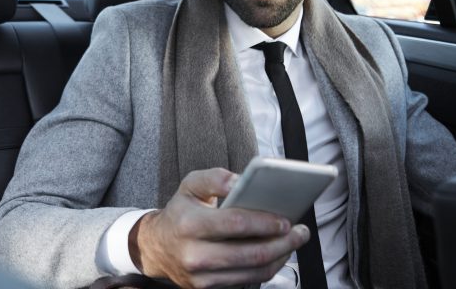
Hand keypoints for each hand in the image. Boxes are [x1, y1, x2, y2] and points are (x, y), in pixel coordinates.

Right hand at [129, 168, 309, 288]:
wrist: (157, 247)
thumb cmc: (180, 212)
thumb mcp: (190, 185)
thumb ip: (215, 177)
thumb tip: (241, 180)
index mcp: (189, 223)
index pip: (235, 224)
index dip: (265, 222)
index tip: (286, 219)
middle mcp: (194, 254)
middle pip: (251, 253)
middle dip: (282, 243)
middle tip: (299, 231)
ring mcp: (201, 276)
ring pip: (254, 271)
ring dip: (280, 257)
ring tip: (293, 242)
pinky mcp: (208, 288)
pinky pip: (247, 281)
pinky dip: (267, 268)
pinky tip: (276, 254)